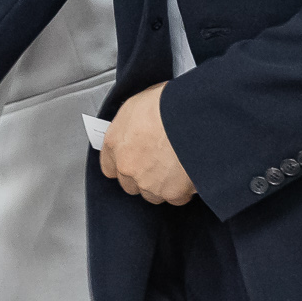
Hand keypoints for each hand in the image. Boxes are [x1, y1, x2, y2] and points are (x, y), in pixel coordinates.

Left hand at [99, 83, 194, 204]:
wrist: (192, 115)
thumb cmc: (167, 103)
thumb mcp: (138, 104)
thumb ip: (131, 125)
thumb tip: (138, 129)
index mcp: (115, 143)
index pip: (110, 166)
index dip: (124, 164)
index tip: (134, 161)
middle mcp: (127, 166)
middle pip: (130, 184)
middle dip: (143, 176)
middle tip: (160, 162)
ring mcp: (148, 182)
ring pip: (153, 193)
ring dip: (162, 185)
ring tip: (178, 166)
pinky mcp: (171, 193)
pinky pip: (176, 197)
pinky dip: (184, 189)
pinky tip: (190, 172)